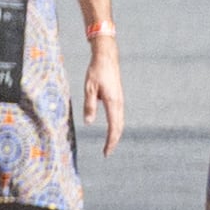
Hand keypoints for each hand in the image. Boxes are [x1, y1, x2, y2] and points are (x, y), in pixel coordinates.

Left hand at [82, 30, 125, 154]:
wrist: (106, 56)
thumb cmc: (96, 71)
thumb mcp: (89, 88)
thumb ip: (90, 106)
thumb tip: (89, 123)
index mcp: (113, 102)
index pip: (113, 126)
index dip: (110, 141)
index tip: (106, 152)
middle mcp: (119, 102)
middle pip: (119, 126)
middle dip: (114, 140)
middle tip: (107, 152)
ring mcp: (119, 99)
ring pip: (120, 121)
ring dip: (116, 133)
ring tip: (110, 143)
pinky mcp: (117, 96)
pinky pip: (119, 114)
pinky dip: (116, 124)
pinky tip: (112, 127)